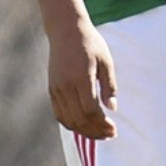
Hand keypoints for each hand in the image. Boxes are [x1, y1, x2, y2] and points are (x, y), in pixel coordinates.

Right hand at [46, 16, 117, 139]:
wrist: (66, 31)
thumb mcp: (106, 60)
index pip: (90, 110)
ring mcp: (56, 90)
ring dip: (84, 131)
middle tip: (110, 135)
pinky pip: (59, 115)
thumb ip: (109, 85)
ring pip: (68, 121)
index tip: (114, 129)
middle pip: (79, 119)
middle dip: (95, 131)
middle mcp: (65, 87)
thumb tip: (113, 108)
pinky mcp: (51, 90)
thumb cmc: (90, 43)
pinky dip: (71, 124)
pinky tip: (84, 126)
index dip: (102, 124)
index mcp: (81, 78)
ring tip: (99, 134)